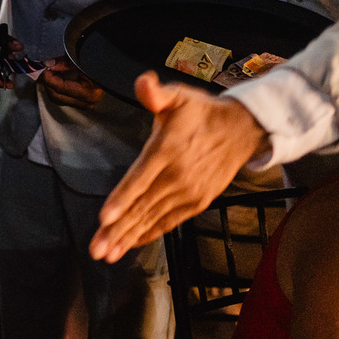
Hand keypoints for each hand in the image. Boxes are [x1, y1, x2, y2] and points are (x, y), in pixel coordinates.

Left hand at [40, 56, 104, 109]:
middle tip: (43, 70)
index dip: (49, 78)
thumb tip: (48, 64)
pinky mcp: (82, 104)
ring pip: (58, 99)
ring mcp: (85, 105)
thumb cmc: (99, 64)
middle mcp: (87, 102)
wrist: (113, 69)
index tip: (43, 69)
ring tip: (49, 74)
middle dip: (47, 83)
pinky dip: (56, 90)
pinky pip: (63, 99)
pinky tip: (55, 80)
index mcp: (89, 92)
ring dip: (50, 87)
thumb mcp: (81, 60)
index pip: (61, 88)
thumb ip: (63, 63)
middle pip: (57, 96)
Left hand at [88, 71, 270, 262]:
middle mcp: (177, 176)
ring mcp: (188, 193)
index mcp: (167, 151)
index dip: (122, 198)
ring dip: (129, 237)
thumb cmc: (202, 112)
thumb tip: (144, 84)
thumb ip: (156, 93)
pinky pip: (169, 221)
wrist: (242, 130)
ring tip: (108, 254)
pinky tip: (133, 244)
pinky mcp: (197, 202)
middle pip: (142, 206)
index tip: (104, 217)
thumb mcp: (179, 96)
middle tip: (96, 249)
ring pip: (153, 218)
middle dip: (117, 230)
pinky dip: (150, 233)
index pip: (140, 178)